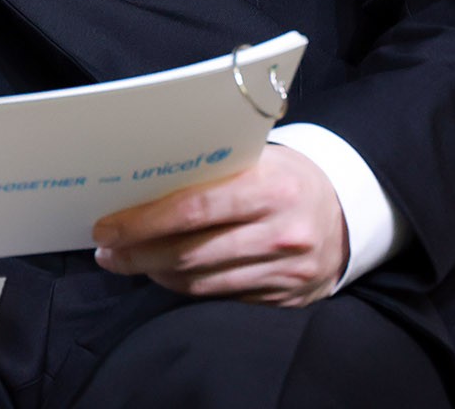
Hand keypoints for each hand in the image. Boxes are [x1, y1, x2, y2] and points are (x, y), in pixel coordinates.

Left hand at [91, 145, 348, 305]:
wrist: (348, 211)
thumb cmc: (288, 175)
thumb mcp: (261, 156)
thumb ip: (215, 167)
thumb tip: (147, 178)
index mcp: (270, 186)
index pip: (195, 208)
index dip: (145, 220)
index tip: (108, 226)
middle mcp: (279, 232)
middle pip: (191, 252)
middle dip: (139, 253)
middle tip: (107, 250)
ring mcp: (284, 271)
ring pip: (202, 282)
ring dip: (156, 273)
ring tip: (128, 261)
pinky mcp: (284, 298)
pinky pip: (222, 298)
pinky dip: (188, 287)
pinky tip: (167, 274)